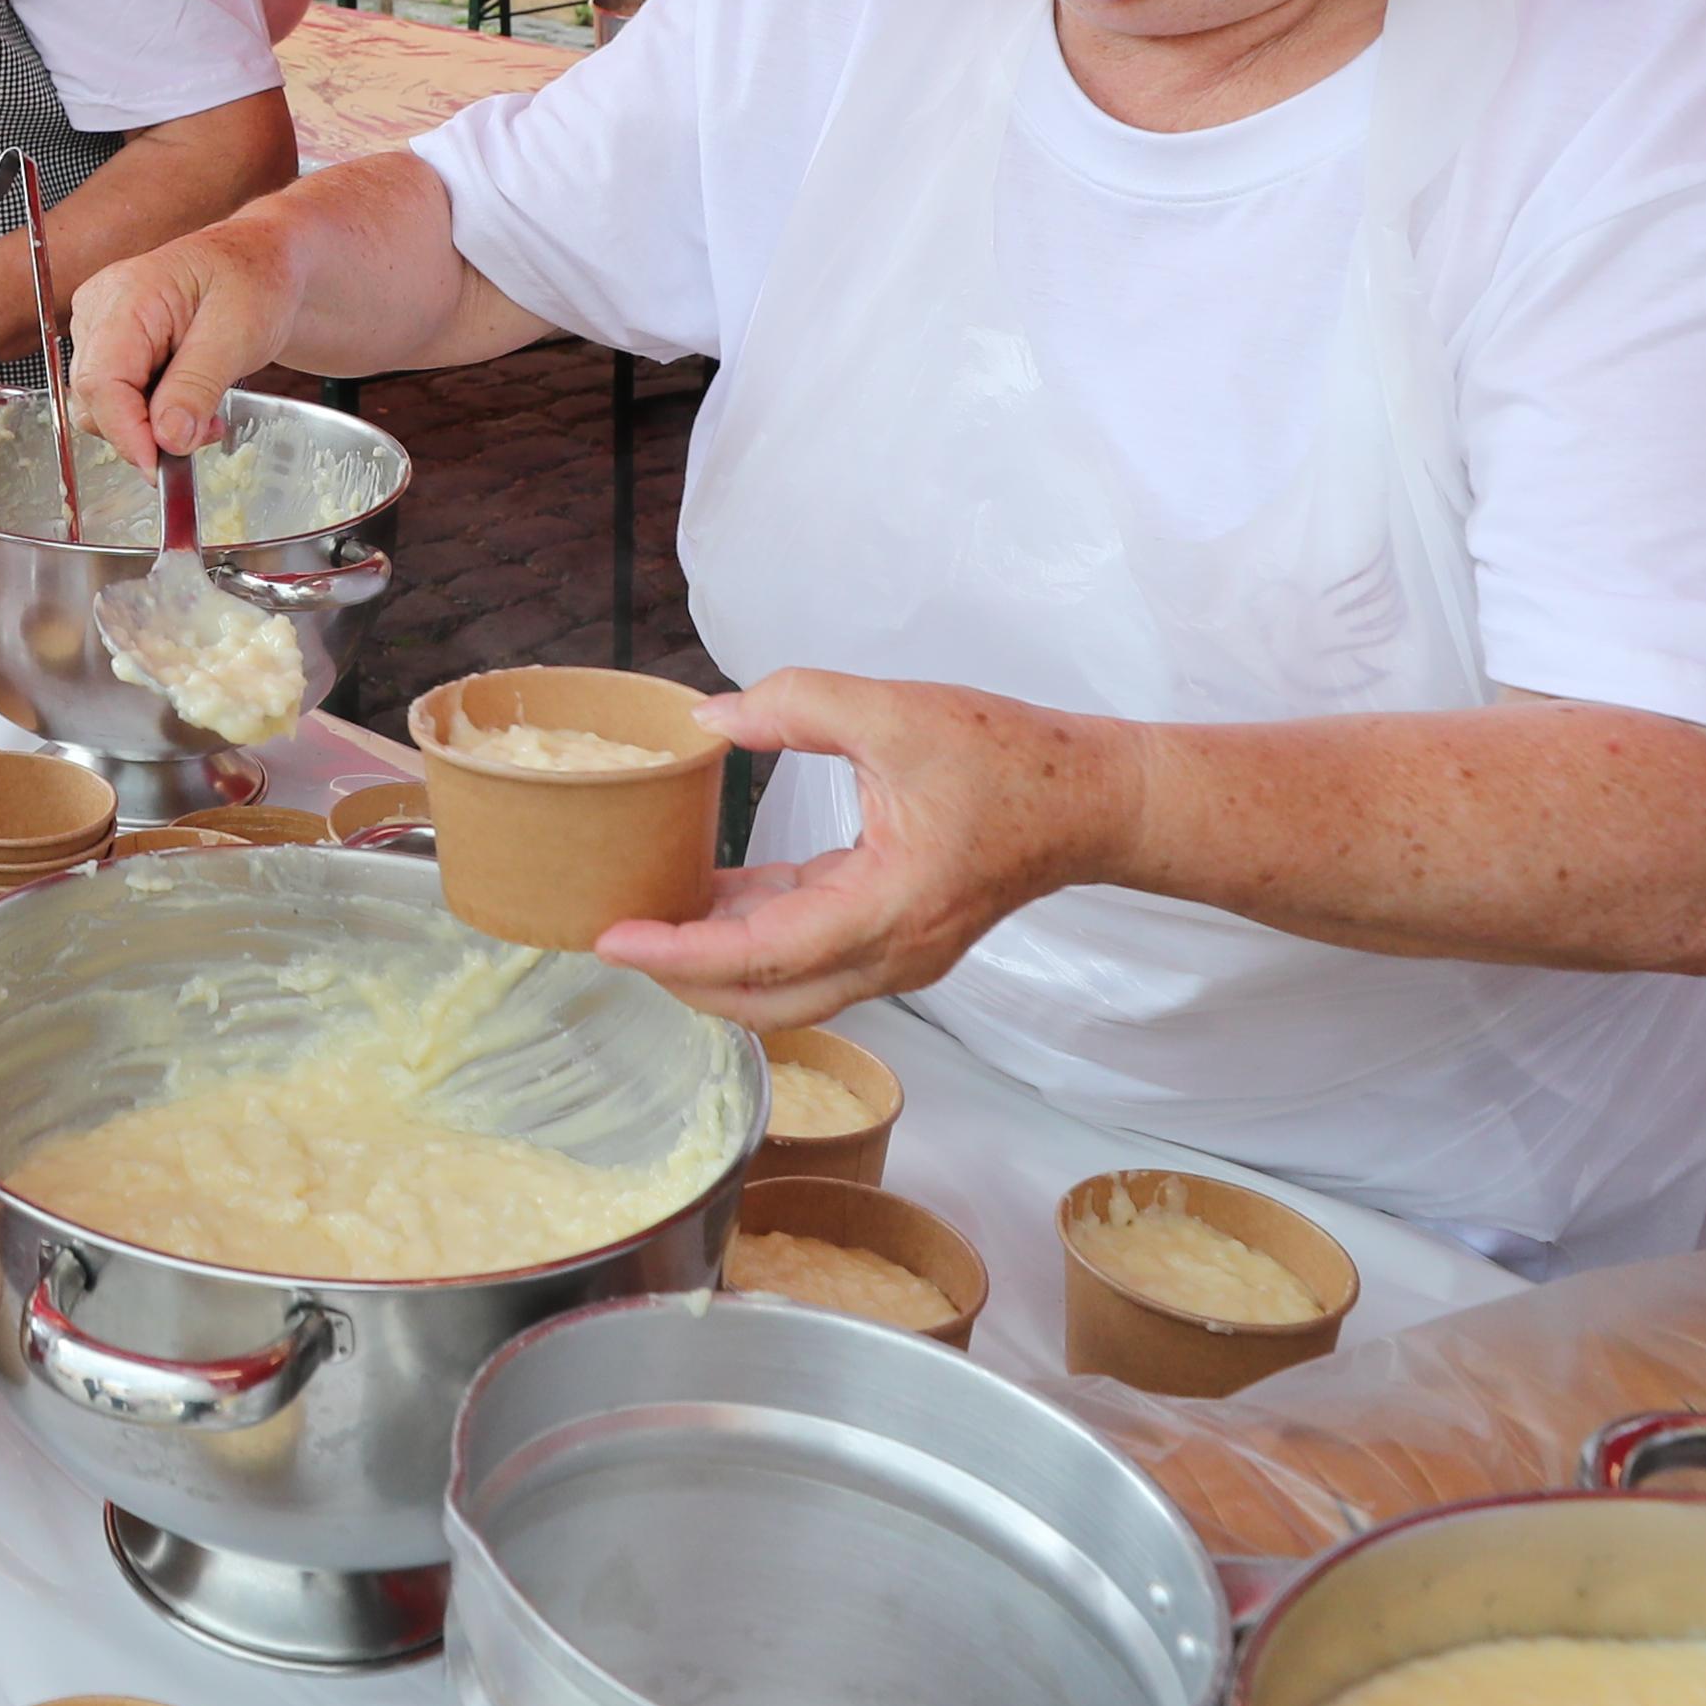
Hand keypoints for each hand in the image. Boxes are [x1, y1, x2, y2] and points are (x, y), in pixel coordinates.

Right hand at [64, 220, 297, 465]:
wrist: (262, 262)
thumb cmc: (256, 279)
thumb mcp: (239, 333)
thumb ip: (197, 385)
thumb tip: (166, 439)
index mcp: (129, 293)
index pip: (101, 379)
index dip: (125, 431)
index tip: (157, 469)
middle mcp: (101, 307)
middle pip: (95, 396)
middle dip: (145, 431)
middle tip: (204, 433)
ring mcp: (101, 325)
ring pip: (101, 403)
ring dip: (149, 427)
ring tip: (203, 415)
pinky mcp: (111, 344)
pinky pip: (115, 396)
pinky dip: (150, 414)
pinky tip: (187, 403)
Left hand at [590, 669, 1138, 1027]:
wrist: (1093, 799)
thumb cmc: (1010, 758)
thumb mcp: (897, 711)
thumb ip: (798, 705)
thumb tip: (712, 716)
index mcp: (888, 910)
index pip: (761, 956)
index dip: (679, 953)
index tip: (613, 939)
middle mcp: (890, 953)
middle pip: (765, 1001)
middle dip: (683, 979)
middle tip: (614, 939)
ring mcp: (897, 955)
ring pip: (787, 987)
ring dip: (717, 961)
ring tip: (648, 917)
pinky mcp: (897, 937)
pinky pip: (811, 952)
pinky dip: (756, 934)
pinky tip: (712, 895)